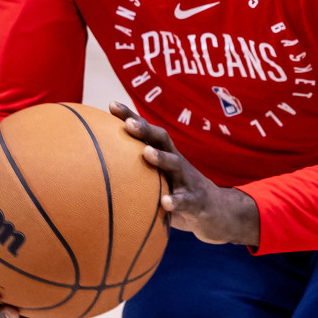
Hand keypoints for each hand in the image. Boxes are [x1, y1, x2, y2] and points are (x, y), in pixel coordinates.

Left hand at [110, 101, 259, 246]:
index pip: (147, 132)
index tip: (112, 105)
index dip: (131, 117)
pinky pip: (186, 200)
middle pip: (162, 140)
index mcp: (165, 155)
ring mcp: (188, 181)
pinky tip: (165, 202)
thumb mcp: (159, 179)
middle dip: (145, 130)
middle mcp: (176, 163)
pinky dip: (175, 201)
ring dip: (161, 158)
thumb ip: (137, 173)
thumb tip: (100, 170)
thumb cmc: (179, 192)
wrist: (217, 212)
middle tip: (129, 124)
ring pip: (175, 165)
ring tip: (146, 153)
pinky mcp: (196, 202)